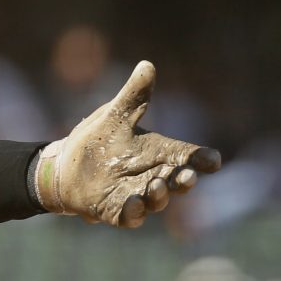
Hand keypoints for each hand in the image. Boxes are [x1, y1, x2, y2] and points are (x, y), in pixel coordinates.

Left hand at [35, 60, 220, 227]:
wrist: (65, 167)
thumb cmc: (98, 140)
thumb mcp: (116, 114)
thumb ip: (134, 95)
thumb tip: (147, 64)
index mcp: (156, 152)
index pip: (184, 155)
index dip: (200, 158)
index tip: (214, 160)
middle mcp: (151, 176)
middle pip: (175, 181)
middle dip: (183, 180)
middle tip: (188, 176)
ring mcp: (135, 195)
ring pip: (155, 200)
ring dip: (159, 195)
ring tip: (157, 186)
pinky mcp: (115, 210)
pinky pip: (129, 216)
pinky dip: (133, 212)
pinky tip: (134, 205)